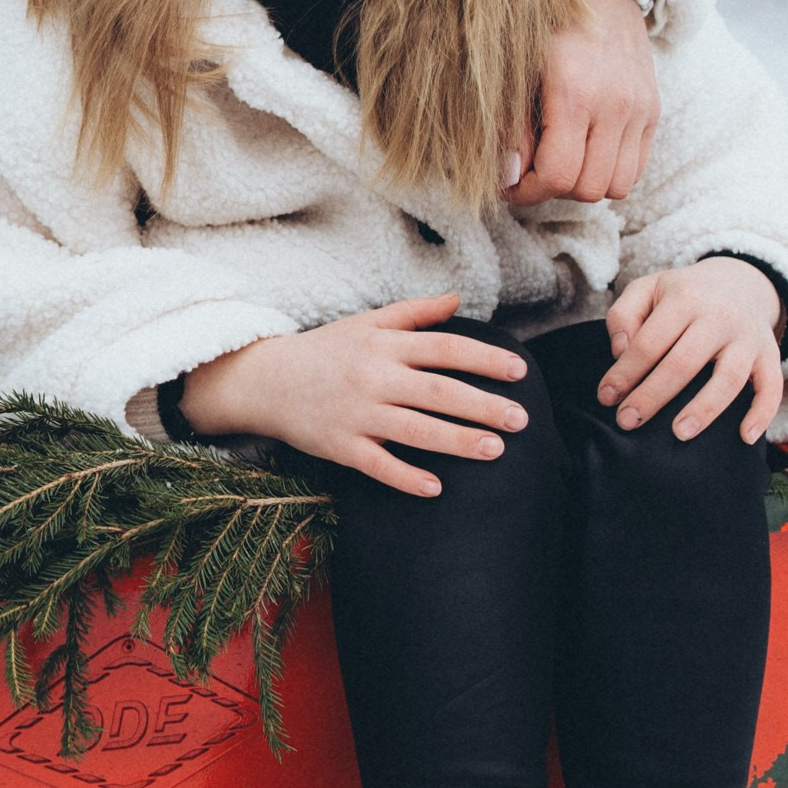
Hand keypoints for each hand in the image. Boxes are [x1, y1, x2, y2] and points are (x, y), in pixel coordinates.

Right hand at [179, 291, 529, 500]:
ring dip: (457, 441)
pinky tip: (436, 487)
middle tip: (522, 419)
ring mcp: (357, 414)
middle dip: (482, 405)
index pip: (444, 349)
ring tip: (495, 450)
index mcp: (384, 346)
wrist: (265, 380)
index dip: (484, 358)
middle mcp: (374, 378)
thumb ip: (413, 313)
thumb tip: (456, 299)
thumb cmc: (323, 350)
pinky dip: (405, 477)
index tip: (519, 371)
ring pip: (415, 430)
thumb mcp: (366, 323)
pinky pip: (377, 464)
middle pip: (437, 391)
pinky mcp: (340, 446)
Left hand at [509, 0, 657, 205]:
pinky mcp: (653, 112)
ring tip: (559, 162)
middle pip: (587, 188)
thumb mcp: (516, 69)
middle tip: (529, 173)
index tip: (507, 185)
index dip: (526, 192)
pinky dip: (609, 173)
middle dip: (552, 190)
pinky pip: (636, 169)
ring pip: (617, 186)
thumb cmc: (547, 26)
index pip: (558, 175)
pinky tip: (584, 152)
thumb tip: (507, 177)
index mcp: (574, 92)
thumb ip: (510, 127)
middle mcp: (615, 105)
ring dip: (584, 185)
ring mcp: (640, 110)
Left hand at [600, 258, 785, 443]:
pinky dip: (763, 412)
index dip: (625, 372)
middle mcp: (719, 317)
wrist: (740, 281)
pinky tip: (745, 437)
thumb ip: (624, 315)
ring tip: (679, 433)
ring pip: (729, 377)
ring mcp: (748, 337)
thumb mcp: (648, 288)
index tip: (607, 397)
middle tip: (628, 421)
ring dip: (705, 408)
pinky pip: (772, 386)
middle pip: (684, 362)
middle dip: (652, 396)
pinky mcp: (769, 354)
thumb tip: (620, 352)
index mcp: (684, 298)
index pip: (649, 341)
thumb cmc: (684, 294)